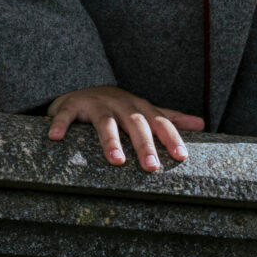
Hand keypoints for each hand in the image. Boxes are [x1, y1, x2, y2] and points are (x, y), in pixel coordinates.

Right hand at [46, 85, 204, 170]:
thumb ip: (170, 119)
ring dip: (110, 141)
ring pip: (105, 122)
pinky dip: (60, 124)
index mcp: (139, 108)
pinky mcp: (71, 105)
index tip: (181, 157)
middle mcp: (120, 103)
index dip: (171, 138)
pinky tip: (55, 138)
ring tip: (116, 161)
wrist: (82, 89)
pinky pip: (65, 115)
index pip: (159, 123)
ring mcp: (96, 103)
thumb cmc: (118, 106)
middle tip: (152, 167)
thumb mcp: (144, 110)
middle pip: (135, 124)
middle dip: (145, 145)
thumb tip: (201, 124)